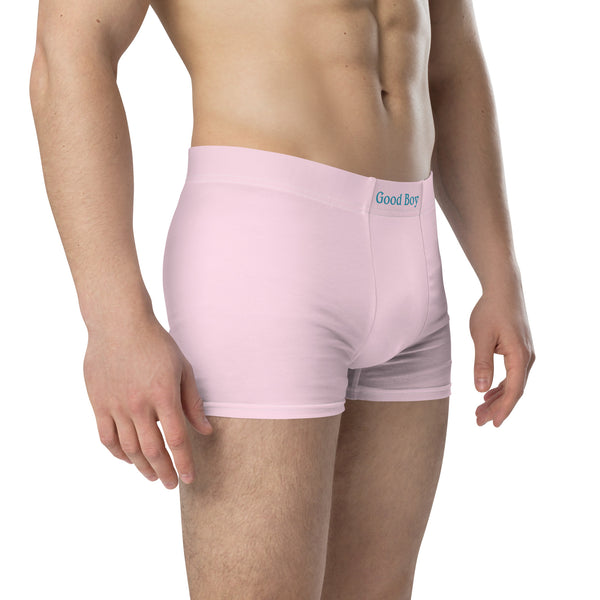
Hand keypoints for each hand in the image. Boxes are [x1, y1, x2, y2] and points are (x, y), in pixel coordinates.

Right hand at [83, 314, 212, 488]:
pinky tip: (128, 459)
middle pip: (152, 450)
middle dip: (164, 472)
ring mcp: (116, 405)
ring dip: (142, 467)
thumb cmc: (156, 343)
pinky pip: (106, 438)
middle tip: (171, 485)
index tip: (189, 478)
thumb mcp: (183, 368)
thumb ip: (193, 402)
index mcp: (164, 395)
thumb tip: (206, 431)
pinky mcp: (98, 403)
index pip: (177, 439)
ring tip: (152, 476)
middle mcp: (139, 404)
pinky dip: (117, 453)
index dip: (184, 463)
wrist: (119, 324)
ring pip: (128, 448)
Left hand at [469, 283, 535, 426]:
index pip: (513, 390)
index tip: (493, 424)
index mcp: (520, 356)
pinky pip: (512, 375)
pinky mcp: (519, 350)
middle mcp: (527, 358)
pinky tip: (487, 394)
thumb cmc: (490, 311)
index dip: (503, 409)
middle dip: (497, 408)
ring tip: (479, 412)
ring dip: (497, 399)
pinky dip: (500, 387)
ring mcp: (524, 355)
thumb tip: (480, 390)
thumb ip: (482, 364)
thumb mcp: (481, 338)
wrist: (503, 290)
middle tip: (479, 422)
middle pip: (514, 391)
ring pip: (513, 384)